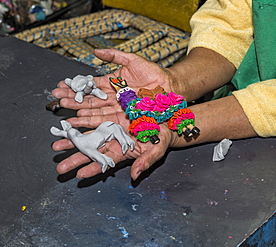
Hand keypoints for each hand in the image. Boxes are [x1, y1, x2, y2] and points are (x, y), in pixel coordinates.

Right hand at [52, 48, 172, 127]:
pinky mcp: (125, 117)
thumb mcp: (132, 60)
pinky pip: (108, 119)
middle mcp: (113, 97)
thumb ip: (114, 56)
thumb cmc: (153, 73)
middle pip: (90, 99)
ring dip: (80, 111)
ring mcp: (118, 108)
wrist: (169, 86)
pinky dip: (94, 120)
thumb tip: (97, 50)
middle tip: (57, 98)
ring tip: (66, 109)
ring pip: (96, 110)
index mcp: (112, 84)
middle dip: (73, 99)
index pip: (90, 86)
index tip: (61, 85)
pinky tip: (82, 119)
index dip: (76, 86)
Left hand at [53, 120, 173, 179]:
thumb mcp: (157, 149)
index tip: (79, 174)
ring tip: (58, 142)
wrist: (166, 116)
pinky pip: (95, 111)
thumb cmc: (163, 136)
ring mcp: (111, 124)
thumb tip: (134, 176)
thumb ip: (146, 162)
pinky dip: (83, 113)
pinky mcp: (112, 110)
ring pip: (89, 131)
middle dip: (76, 156)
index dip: (93, 168)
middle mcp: (114, 138)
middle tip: (60, 167)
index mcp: (123, 150)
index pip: (106, 161)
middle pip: (92, 149)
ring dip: (74, 137)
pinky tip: (71, 117)